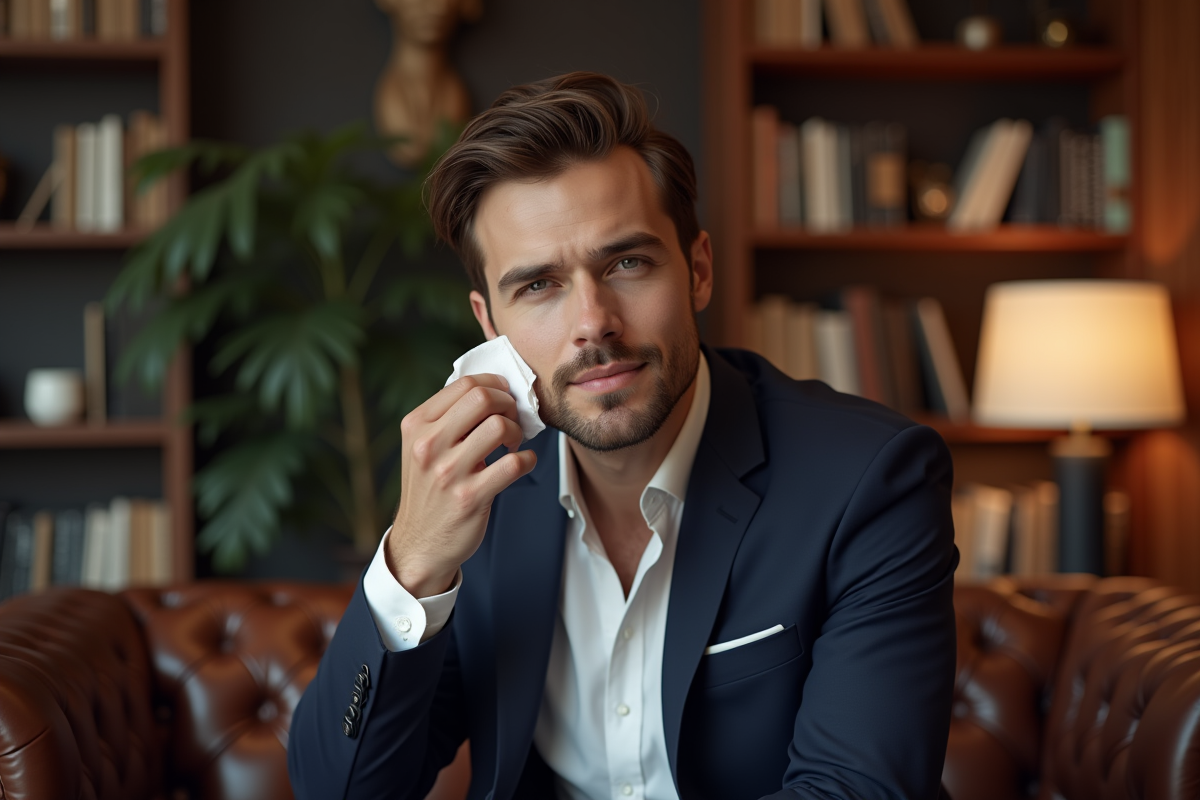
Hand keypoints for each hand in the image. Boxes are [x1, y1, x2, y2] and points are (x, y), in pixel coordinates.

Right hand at [387, 373, 537, 596]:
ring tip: (512, 444)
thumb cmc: (429, 489)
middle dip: (508, 404)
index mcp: (416, 425)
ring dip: (517, 431)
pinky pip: (513, 464)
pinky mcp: (470, 497)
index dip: (495, 385)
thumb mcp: (422, 447)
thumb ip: (447, 418)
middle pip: (482, 398)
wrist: (420, 543)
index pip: (464, 384)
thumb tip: (492, 390)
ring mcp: (448, 472)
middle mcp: (429, 445)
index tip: (505, 396)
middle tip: (512, 419)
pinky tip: (521, 463)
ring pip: (499, 427)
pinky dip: (527, 460)